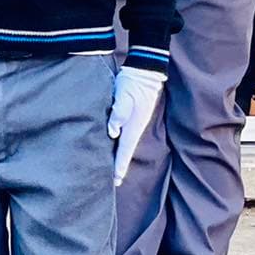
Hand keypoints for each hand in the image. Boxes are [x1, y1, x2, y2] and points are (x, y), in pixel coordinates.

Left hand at [108, 66, 166, 185]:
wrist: (143, 72)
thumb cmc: (132, 83)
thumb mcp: (124, 95)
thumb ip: (119, 113)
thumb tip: (112, 131)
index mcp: (133, 125)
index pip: (124, 150)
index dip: (120, 165)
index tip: (116, 179)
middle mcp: (133, 127)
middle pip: (124, 151)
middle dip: (119, 166)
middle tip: (113, 182)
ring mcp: (132, 122)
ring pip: (123, 144)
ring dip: (118, 156)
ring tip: (111, 169)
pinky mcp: (129, 117)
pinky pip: (122, 135)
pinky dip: (117, 145)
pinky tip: (111, 148)